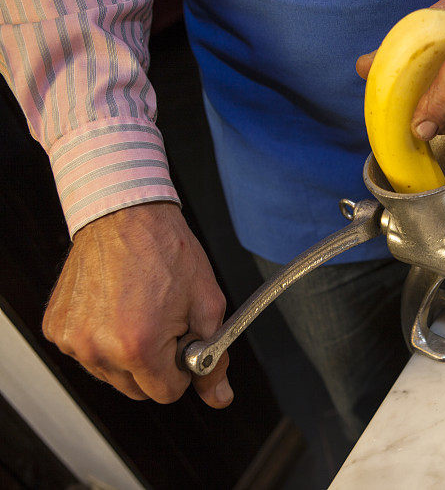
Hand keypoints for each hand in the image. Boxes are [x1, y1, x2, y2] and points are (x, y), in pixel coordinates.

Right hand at [43, 202, 232, 407]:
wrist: (125, 214)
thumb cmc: (168, 253)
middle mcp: (99, 349)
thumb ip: (214, 359)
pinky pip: (87, 353)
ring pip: (111, 375)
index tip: (183, 342)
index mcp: (139, 347)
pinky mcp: (57, 328)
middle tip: (164, 324)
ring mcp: (73, 340)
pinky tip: (115, 308)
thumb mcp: (207, 305)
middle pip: (137, 390)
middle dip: (156, 365)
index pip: (167, 394)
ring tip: (140, 312)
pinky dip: (103, 340)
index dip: (182, 370)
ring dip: (128, 355)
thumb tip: (220, 397)